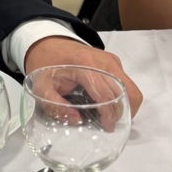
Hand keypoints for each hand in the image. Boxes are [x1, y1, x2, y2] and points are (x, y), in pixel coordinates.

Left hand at [23, 36, 142, 117]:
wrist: (50, 43)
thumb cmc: (45, 66)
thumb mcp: (40, 88)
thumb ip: (55, 106)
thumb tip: (77, 119)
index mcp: (85, 66)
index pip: (106, 94)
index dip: (109, 114)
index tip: (106, 127)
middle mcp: (103, 61)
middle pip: (124, 92)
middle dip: (119, 112)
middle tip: (107, 123)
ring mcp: (110, 60)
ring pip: (130, 88)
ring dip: (125, 105)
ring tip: (109, 115)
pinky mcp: (114, 61)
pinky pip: (125, 83)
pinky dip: (122, 96)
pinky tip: (106, 102)